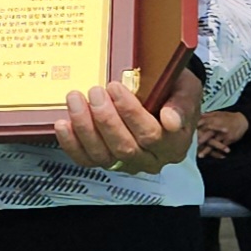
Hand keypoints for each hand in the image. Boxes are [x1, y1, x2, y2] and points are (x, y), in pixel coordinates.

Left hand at [56, 72, 196, 175]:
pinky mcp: (107, 161)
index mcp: (174, 144)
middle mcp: (152, 159)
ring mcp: (127, 164)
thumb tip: (171, 121)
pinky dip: (72, 143)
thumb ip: (181, 104)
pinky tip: (63, 124)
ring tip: (75, 99)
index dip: (131, 113)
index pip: (152, 135)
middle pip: (125, 147)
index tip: (115, 86)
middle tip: (94, 91)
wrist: (165, 98)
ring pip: (103, 155)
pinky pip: (87, 159)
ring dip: (85, 127)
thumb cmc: (175, 91)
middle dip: (105, 119)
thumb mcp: (186, 90)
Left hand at [196, 109, 249, 158]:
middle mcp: (217, 127)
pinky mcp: (229, 139)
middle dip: (199, 140)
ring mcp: (223, 134)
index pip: (201, 124)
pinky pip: (222, 147)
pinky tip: (214, 157)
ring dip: (207, 149)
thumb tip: (196, 116)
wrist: (242, 120)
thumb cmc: (229, 117)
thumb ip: (206, 116)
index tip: (186, 132)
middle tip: (191, 145)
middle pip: (206, 134)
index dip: (193, 128)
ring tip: (200, 155)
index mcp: (213, 119)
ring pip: (213, 143)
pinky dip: (218, 152)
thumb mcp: (217, 113)